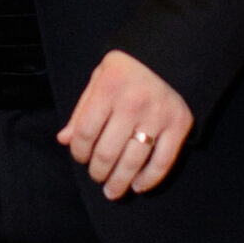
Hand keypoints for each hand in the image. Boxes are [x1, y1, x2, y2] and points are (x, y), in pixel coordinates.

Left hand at [58, 50, 191, 199]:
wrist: (173, 51)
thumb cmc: (128, 68)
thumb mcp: (99, 78)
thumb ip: (82, 109)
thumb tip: (64, 140)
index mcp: (109, 89)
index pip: (86, 132)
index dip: (79, 151)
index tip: (80, 157)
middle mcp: (133, 104)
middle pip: (107, 152)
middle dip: (98, 172)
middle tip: (96, 177)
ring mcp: (158, 116)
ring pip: (133, 162)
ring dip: (120, 182)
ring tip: (113, 191)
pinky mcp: (179, 125)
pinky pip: (163, 161)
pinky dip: (150, 179)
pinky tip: (138, 185)